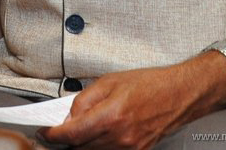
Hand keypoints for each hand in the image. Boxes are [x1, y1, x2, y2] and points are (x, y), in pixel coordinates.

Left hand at [40, 56, 225, 149]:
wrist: (180, 94)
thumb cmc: (150, 84)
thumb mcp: (109, 81)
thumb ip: (84, 100)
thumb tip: (68, 116)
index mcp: (112, 116)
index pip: (72, 134)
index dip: (53, 135)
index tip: (45, 132)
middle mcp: (121, 136)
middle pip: (81, 147)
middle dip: (66, 139)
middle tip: (57, 130)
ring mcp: (131, 148)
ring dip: (82, 144)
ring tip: (79, 130)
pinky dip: (99, 146)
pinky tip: (97, 135)